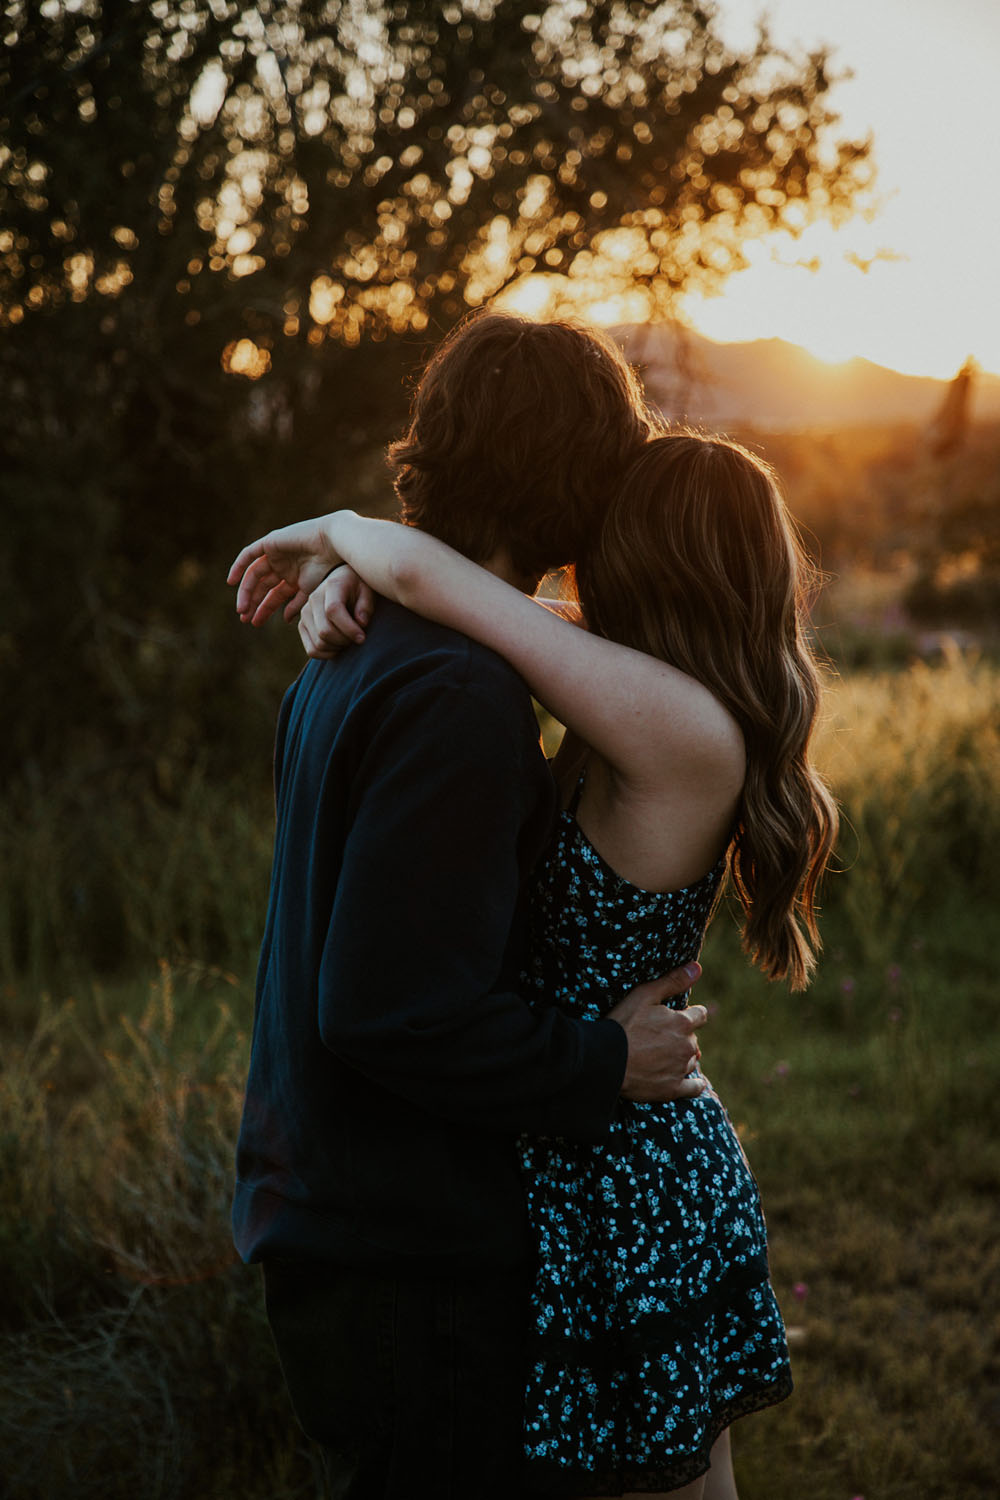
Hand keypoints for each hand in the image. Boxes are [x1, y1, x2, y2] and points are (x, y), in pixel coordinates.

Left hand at [227, 517, 342, 625]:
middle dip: (253, 603)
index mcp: (295, 578)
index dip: (264, 610)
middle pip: (262, 587)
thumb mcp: (311, 591)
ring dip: (246, 592)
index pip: (274, 596)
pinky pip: (249, 555)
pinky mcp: (270, 543)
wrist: (332, 545)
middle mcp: (284, 566)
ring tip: (241, 608)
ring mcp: (276, 554)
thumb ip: (296, 604)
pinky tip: (231, 582)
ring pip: (254, 575)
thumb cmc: (328, 569)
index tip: (254, 623)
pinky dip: (239, 566)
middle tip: (244, 619)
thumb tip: (285, 619)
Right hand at [298, 567, 376, 657]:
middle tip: (357, 639)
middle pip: (324, 631)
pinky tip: (339, 647)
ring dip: (337, 648)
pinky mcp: (302, 626)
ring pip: (319, 643)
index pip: (333, 610)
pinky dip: (327, 654)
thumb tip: (361, 623)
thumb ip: (366, 606)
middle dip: (345, 641)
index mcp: (332, 586)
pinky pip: (312, 650)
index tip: (362, 638)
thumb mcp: (368, 592)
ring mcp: (305, 613)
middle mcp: (313, 599)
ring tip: (349, 640)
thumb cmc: (359, 590)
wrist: (343, 584)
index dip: (349, 628)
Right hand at [607, 963, 707, 1102]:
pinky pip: (693, 1088)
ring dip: (682, 1057)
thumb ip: (673, 981)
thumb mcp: (644, 995)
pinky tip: (691, 1082)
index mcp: (682, 1023)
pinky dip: (694, 1084)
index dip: (688, 1014)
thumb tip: (698, 967)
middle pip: (693, 1039)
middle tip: (659, 1037)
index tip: (676, 1017)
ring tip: (662, 1056)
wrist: (605, 1060)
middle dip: (681, 1036)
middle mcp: (687, 1046)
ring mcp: (680, 1069)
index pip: (700, 1015)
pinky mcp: (672, 1089)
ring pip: (691, 1060)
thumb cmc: (622, 1024)